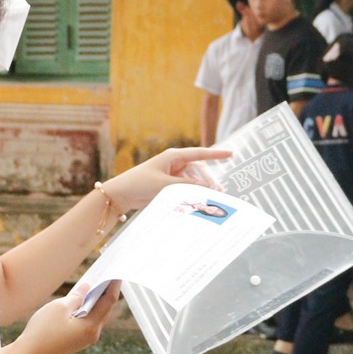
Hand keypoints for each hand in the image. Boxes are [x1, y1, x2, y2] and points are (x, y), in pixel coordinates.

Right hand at [13, 282, 119, 353]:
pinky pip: (86, 321)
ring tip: (95, 283)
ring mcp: (84, 340)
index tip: (117, 272)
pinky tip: (82, 300)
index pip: (109, 301)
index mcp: (91, 326)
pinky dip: (86, 309)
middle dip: (105, 291)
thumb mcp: (59, 308)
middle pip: (104, 309)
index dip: (114, 285)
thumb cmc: (42, 332)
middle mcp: (92, 335)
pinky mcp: (76, 342)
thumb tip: (87, 288)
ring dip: (95, 300)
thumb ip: (76, 297)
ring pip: (95, 315)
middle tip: (107, 274)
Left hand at [99, 146, 231, 213]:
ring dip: (201, 187)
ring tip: (210, 198)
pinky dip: (193, 192)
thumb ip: (187, 185)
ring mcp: (172, 174)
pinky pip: (186, 186)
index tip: (231, 154)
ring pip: (194, 179)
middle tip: (218, 192)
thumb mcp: (165, 185)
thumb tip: (206, 186)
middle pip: (198, 169)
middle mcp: (174, 163)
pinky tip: (198, 200)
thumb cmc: (140, 183)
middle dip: (209, 179)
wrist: (121, 194)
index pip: (199, 153)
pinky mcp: (168, 184)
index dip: (216, 154)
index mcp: (173, 156)